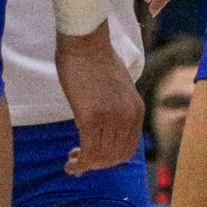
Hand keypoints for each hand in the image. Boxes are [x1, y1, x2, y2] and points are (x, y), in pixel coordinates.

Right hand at [53, 25, 143, 176]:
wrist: (85, 41)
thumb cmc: (96, 59)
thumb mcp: (119, 88)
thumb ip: (118, 109)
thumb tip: (107, 129)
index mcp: (136, 110)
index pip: (128, 149)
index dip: (111, 160)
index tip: (96, 159)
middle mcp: (127, 117)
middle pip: (114, 156)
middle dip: (97, 165)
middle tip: (80, 161)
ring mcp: (110, 118)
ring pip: (100, 156)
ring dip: (86, 165)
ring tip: (73, 161)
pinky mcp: (90, 116)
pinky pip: (87, 150)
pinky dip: (79, 162)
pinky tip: (70, 163)